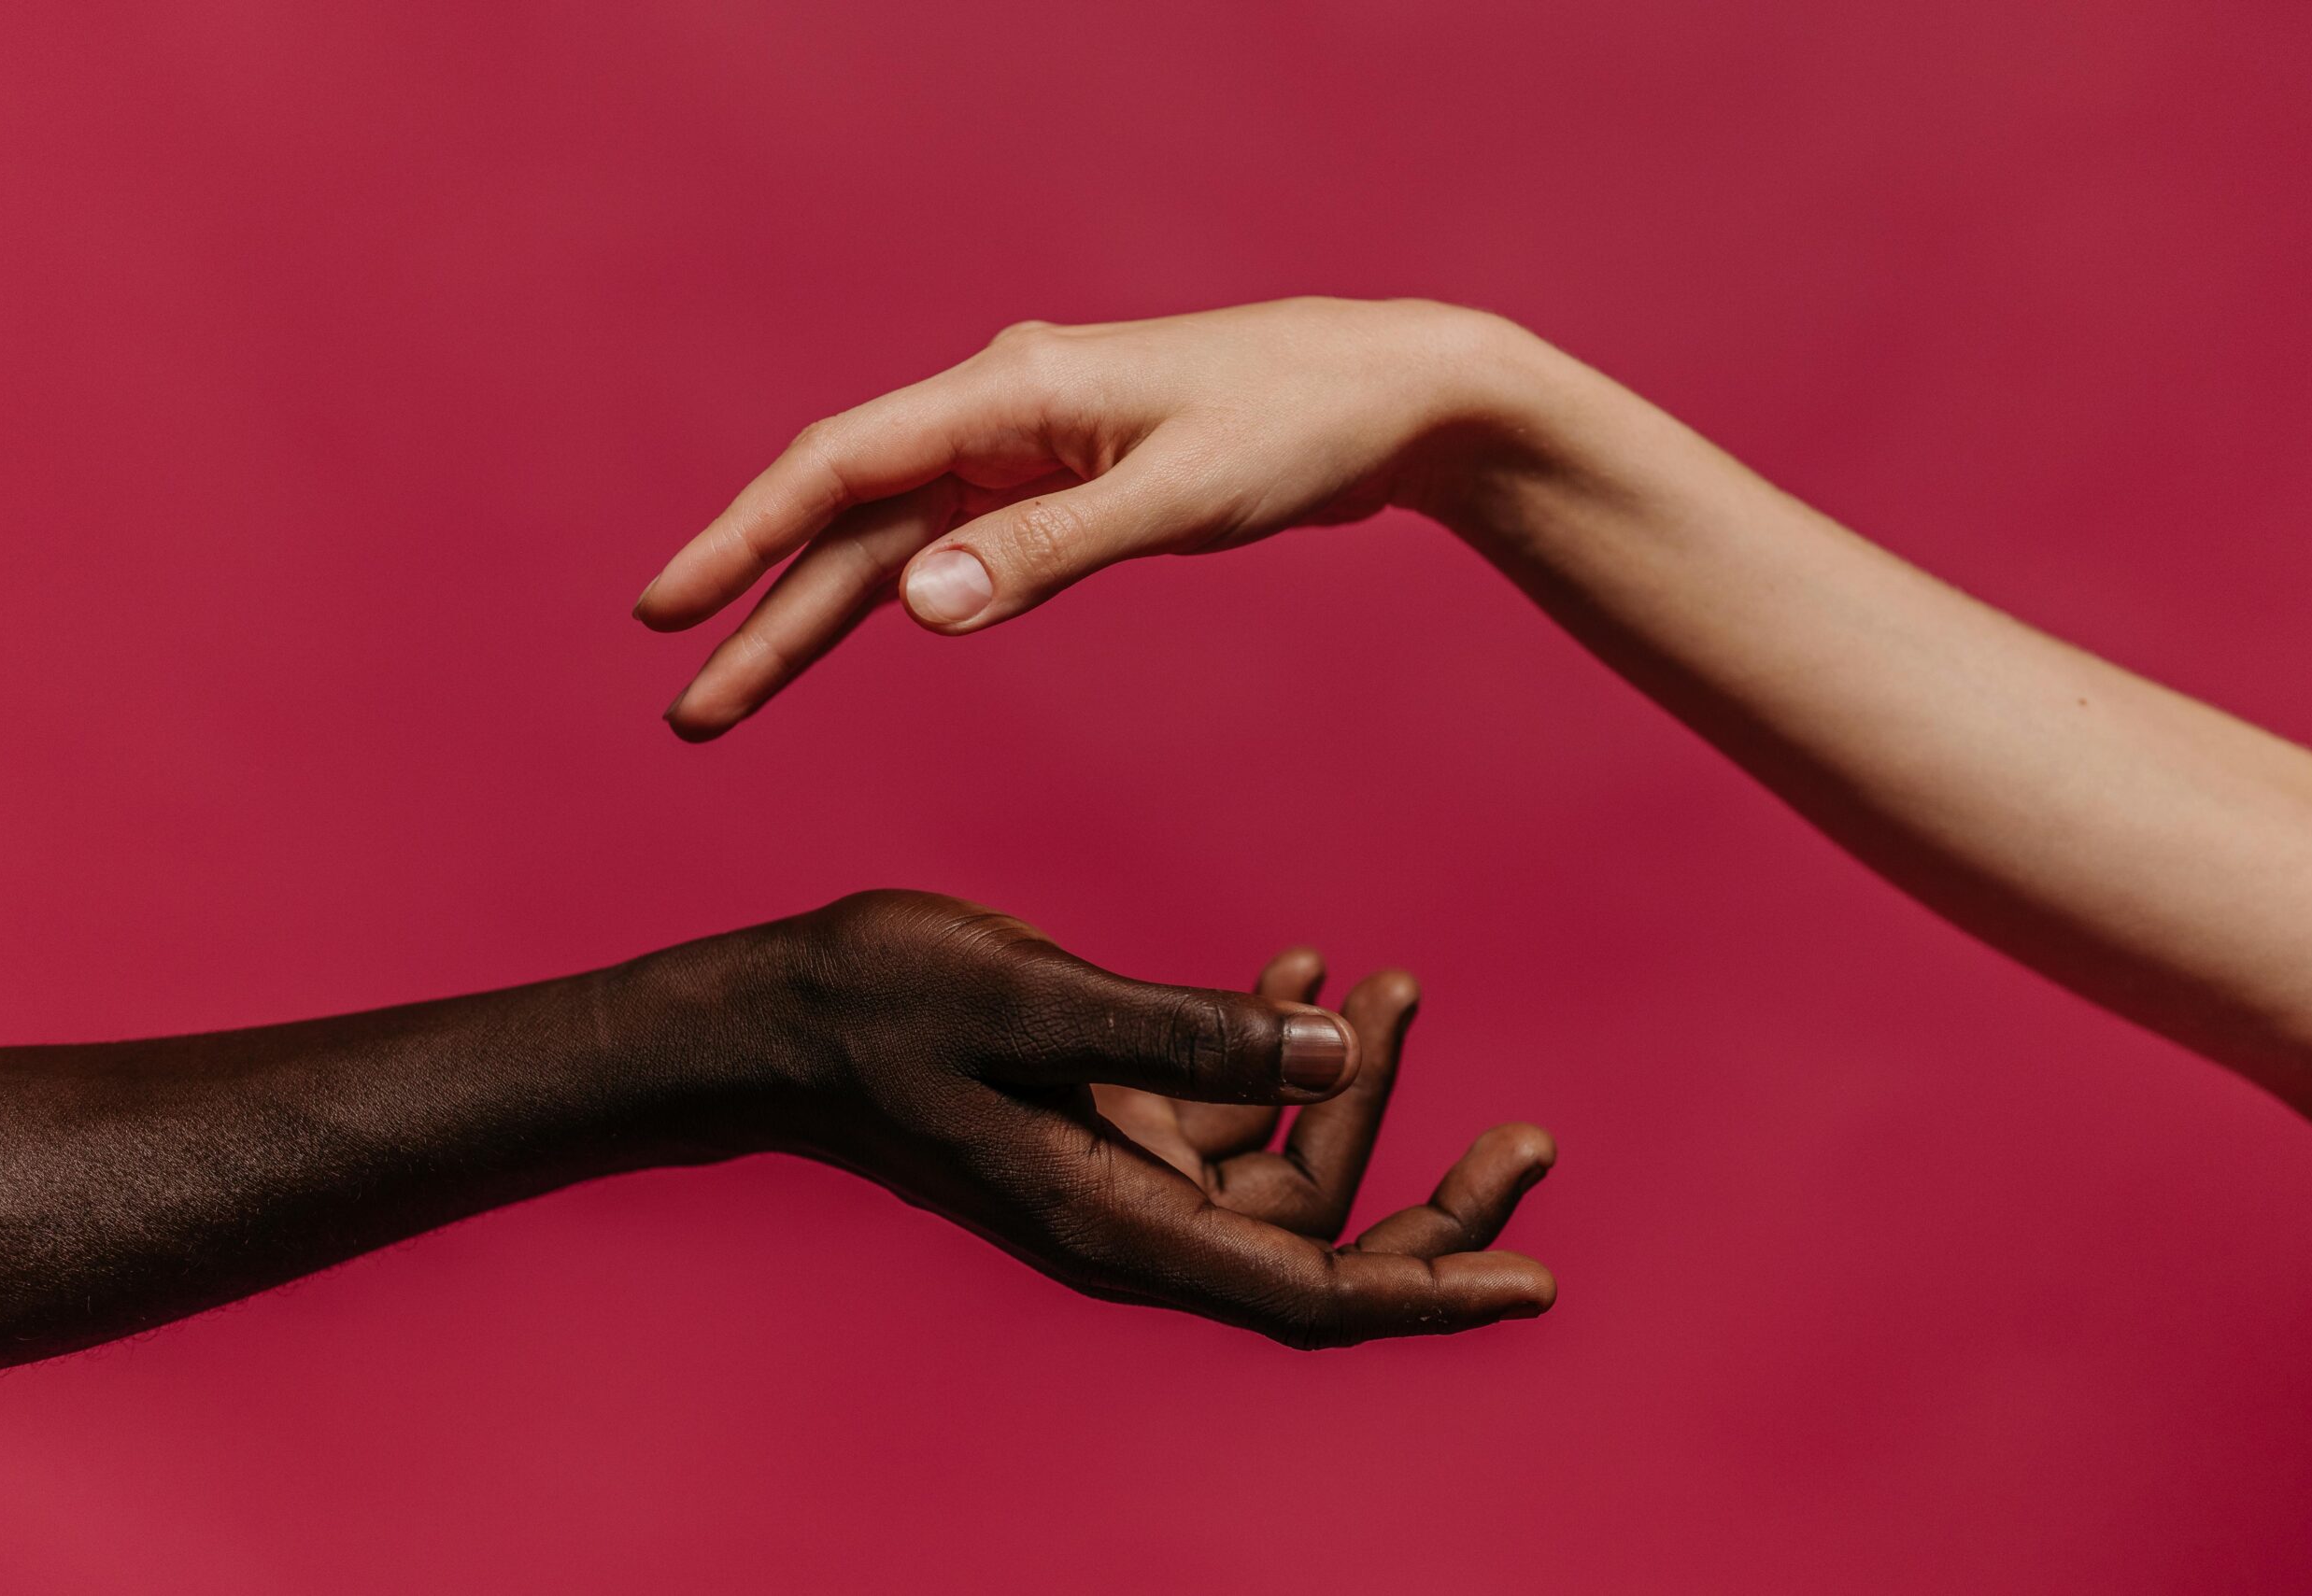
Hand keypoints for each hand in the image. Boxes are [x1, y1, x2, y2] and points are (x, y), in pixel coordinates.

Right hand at [635, 297, 1529, 738]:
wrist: (1392, 396)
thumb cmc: (1298, 426)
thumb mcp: (1178, 496)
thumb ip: (1046, 550)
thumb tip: (916, 602)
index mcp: (1011, 392)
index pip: (840, 467)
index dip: (744, 539)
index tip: (667, 610)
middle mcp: (1000, 411)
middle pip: (850, 518)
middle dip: (765, 610)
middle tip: (690, 705)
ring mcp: (1030, 448)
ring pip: (896, 541)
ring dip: (819, 617)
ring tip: (738, 695)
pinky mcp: (1066, 483)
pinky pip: (955, 545)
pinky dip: (904, 594)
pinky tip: (857, 630)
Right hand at [702, 890, 1555, 1346]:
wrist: (778, 1011)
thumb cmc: (885, 1009)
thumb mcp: (1040, 1007)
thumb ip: (1187, 1033)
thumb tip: (1343, 1052)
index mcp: (1121, 1218)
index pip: (1306, 1290)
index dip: (1425, 1294)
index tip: (1533, 1284)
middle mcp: (1133, 1210)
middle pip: (1318, 1238)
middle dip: (1429, 1197)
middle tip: (1530, 1141)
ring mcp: (1120, 1164)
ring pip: (1281, 1162)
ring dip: (1353, 1084)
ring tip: (1400, 983)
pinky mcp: (1103, 1114)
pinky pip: (1221, 1102)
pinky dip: (1272, 1044)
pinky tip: (1302, 966)